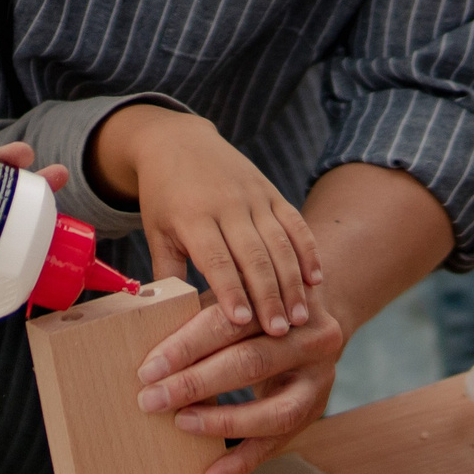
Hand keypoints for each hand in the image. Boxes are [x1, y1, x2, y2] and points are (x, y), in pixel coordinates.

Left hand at [90, 106, 321, 334]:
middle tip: (281, 331)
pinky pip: (295, 223)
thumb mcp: (156, 232)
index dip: (231, 291)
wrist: (178, 141)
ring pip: (279, 243)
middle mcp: (227, 205)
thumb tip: (169, 318)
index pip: (216, 260)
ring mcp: (253, 197)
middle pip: (254, 256)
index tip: (243, 323)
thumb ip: (167, 273)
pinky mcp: (271, 192)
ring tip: (301, 316)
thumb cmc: (164, 197)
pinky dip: (308, 251)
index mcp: (192, 217)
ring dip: (293, 281)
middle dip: (269, 296)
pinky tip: (317, 279)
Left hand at [131, 292, 344, 473]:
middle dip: (195, 383)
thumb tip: (146, 342)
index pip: (229, 324)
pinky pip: (275, 444)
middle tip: (151, 399)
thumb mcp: (238, 300)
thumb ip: (204, 314)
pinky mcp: (314, 411)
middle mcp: (310, 340)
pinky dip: (240, 465)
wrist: (316, 319)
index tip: (149, 369)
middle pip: (249, 363)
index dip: (187, 346)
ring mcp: (317, 380)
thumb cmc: (258, 309)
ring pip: (271, 410)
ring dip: (220, 422)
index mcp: (283, 302)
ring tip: (181, 425)